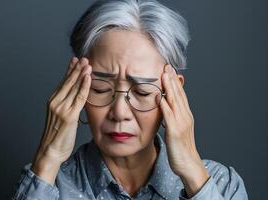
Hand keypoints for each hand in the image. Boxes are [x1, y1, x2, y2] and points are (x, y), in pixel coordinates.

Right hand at [31, 57, 91, 183]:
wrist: (50, 151)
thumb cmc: (57, 137)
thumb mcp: (60, 118)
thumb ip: (66, 106)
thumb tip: (75, 98)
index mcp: (53, 101)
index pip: (63, 82)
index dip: (70, 71)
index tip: (75, 61)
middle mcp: (55, 102)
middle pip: (68, 82)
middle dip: (76, 69)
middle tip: (83, 58)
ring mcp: (61, 108)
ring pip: (73, 87)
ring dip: (81, 74)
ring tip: (87, 64)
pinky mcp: (68, 115)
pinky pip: (78, 98)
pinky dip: (83, 86)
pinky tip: (87, 78)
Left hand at [159, 64, 208, 196]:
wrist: (188, 165)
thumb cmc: (180, 148)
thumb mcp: (176, 129)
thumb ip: (171, 117)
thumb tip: (164, 106)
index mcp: (185, 115)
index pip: (180, 95)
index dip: (174, 82)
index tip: (169, 70)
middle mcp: (185, 116)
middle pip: (178, 94)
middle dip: (172, 79)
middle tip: (167, 65)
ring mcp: (181, 123)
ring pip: (175, 101)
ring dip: (169, 87)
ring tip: (164, 74)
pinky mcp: (174, 131)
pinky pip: (168, 116)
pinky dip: (164, 105)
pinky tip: (159, 96)